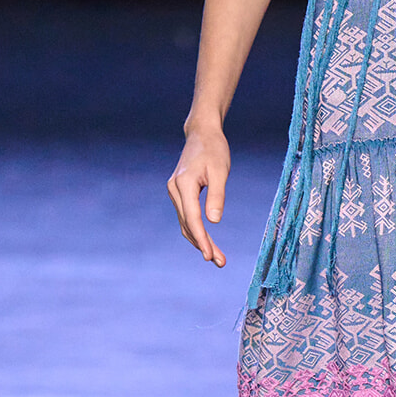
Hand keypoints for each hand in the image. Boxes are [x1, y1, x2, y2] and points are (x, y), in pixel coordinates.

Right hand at [167, 126, 230, 265]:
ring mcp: (175, 192)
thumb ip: (217, 195)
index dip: (201, 239)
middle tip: (220, 262)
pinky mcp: (180, 193)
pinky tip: (207, 241)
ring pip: (185, 223)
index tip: (210, 256)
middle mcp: (175, 190)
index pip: (192, 218)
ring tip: (217, 257)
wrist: (202, 133)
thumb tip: (214, 221)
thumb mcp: (220, 171)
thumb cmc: (214, 150)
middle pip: (188, 225)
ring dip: (199, 241)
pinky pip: (186, 217)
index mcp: (184, 184)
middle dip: (203, 245)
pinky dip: (196, 231)